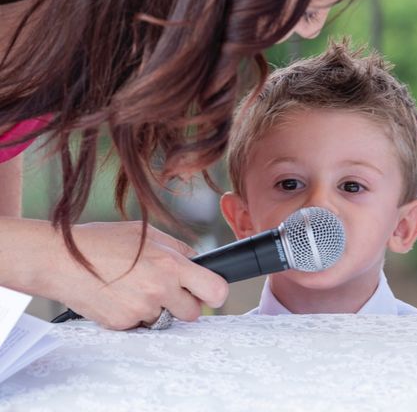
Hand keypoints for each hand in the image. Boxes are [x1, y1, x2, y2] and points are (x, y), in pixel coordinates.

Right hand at [50, 221, 228, 329]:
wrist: (59, 260)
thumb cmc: (102, 242)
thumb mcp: (146, 234)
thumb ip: (177, 249)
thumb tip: (196, 260)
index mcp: (171, 265)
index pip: (215, 291)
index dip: (214, 294)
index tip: (208, 293)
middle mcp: (160, 290)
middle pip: (192, 313)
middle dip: (182, 304)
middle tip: (164, 290)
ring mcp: (140, 310)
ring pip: (163, 319)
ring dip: (154, 309)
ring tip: (131, 287)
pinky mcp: (122, 325)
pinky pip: (139, 325)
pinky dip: (132, 314)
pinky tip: (117, 296)